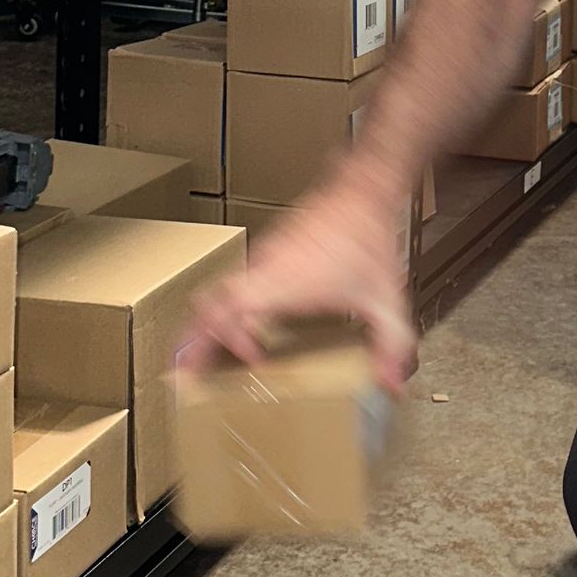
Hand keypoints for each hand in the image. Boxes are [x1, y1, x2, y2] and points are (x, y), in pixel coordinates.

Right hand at [180, 184, 418, 392]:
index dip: (225, 337)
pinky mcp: (268, 252)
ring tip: (203, 356)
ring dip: (208, 324)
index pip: (227, 309)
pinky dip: (227, 308)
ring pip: (218, 292)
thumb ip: (392, 343)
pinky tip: (245, 326)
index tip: (250, 359)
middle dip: (193, 339)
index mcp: (282, 282)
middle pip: (208, 304)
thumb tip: (392, 386)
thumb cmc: (368, 241)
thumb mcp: (386, 298)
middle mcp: (264, 269)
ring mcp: (263, 258)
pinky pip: (235, 283)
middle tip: (184, 371)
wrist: (362, 189)